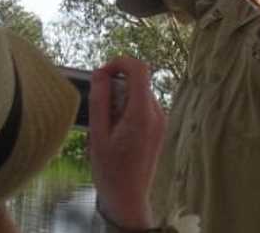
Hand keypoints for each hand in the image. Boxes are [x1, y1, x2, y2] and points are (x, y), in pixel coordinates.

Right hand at [89, 58, 165, 229]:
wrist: (128, 197)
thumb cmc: (111, 170)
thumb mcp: (98, 134)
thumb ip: (100, 100)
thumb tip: (100, 73)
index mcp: (142, 113)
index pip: (139, 68)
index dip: (119, 62)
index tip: (101, 73)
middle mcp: (157, 113)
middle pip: (138, 81)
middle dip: (116, 86)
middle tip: (98, 109)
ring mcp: (161, 120)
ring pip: (139, 93)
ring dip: (120, 100)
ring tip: (107, 126)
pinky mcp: (159, 126)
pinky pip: (142, 106)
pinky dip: (127, 109)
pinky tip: (116, 131)